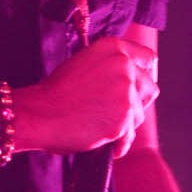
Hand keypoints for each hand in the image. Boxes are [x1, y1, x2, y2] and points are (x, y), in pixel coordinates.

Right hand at [14, 36, 157, 155]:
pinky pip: (129, 135)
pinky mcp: (123, 118)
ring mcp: (125, 92)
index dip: (146, 74)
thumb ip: (110, 66)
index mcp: (113, 48)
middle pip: (150, 87)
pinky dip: (119, 143)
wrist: (40, 114)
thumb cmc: (56, 93)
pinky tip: (105, 141)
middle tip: (118, 111)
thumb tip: (132, 78)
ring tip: (101, 124)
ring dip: (125, 123)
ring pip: (140, 114)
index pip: (148, 58)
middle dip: (138, 102)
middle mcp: (124, 66)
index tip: (140, 85)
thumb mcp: (84, 63)